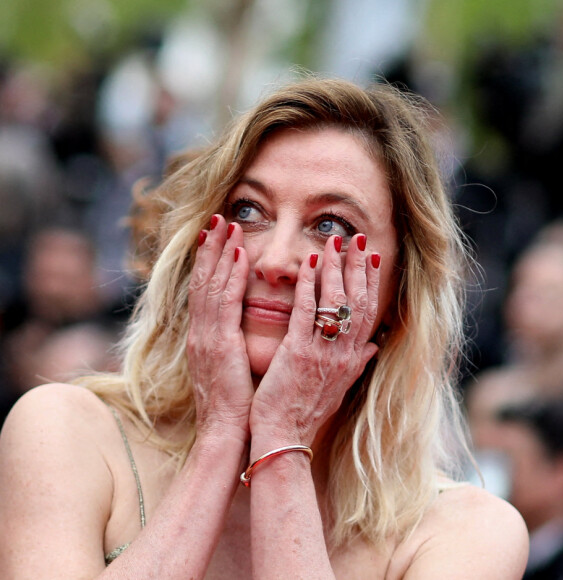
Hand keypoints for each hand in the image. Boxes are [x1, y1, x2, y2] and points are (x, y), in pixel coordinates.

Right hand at [187, 215, 253, 440]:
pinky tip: (239, 256)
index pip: (205, 291)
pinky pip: (226, 304)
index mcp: (205, 337)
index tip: (217, 236)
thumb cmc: (234, 405)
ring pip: (212, 285)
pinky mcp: (220, 345)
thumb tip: (242, 330)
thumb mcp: (230, 369)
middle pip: (204, 280)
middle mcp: (201, 332)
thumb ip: (234, 344)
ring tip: (228, 225)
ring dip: (221, 252)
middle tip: (219, 218)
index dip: (210, 261)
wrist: (225, 434)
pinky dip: (231, 278)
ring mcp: (207, 337)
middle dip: (212, 247)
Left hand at [250, 233, 380, 445]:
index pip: (366, 312)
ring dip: (335, 268)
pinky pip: (306, 311)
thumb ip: (358, 363)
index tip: (371, 257)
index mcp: (351, 359)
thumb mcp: (340, 389)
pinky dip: (308, 285)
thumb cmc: (306, 412)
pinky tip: (308, 263)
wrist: (284, 438)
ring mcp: (321, 352)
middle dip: (357, 266)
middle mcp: (343, 353)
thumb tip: (375, 346)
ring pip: (335, 301)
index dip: (370, 282)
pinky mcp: (297, 353)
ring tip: (334, 241)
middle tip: (357, 238)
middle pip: (356, 301)